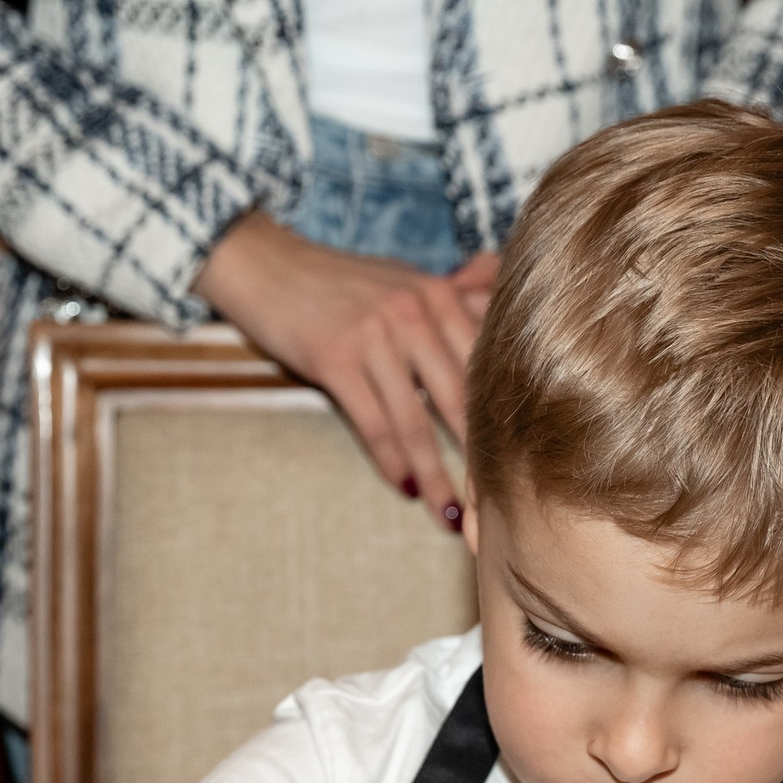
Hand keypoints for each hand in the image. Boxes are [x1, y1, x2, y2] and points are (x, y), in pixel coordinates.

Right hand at [193, 214, 498, 529]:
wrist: (265, 265)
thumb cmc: (340, 282)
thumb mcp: (404, 284)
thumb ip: (453, 310)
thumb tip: (502, 342)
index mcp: (440, 297)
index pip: (485, 374)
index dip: (502, 429)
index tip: (516, 473)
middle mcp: (414, 314)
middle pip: (460, 404)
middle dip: (478, 465)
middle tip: (493, 513)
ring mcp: (374, 336)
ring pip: (417, 423)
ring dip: (436, 477)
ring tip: (450, 517)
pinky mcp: (334, 358)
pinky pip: (373, 423)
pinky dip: (391, 461)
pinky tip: (404, 486)